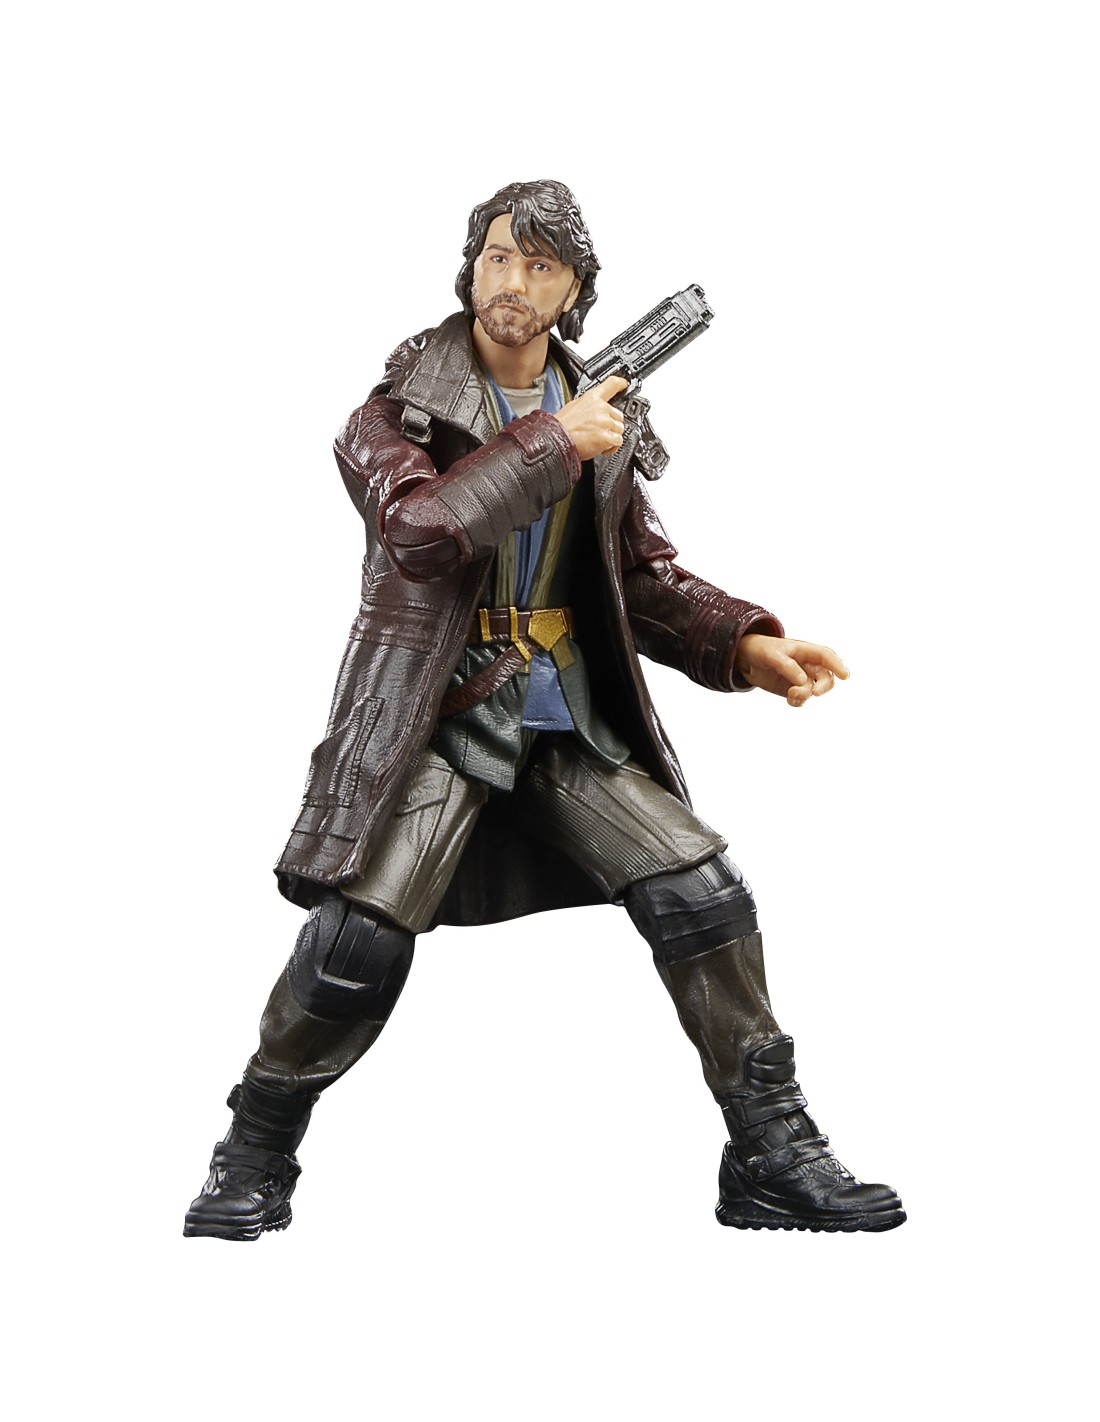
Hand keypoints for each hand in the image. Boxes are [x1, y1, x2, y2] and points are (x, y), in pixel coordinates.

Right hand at [553, 376, 628, 459]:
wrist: (555, 440)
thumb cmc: (560, 427)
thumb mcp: (573, 407)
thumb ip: (589, 406)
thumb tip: (594, 410)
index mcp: (592, 398)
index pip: (612, 384)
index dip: (621, 384)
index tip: (625, 384)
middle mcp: (601, 408)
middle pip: (618, 414)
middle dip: (611, 424)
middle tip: (598, 431)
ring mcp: (605, 422)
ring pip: (619, 429)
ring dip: (611, 436)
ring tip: (596, 440)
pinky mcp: (606, 437)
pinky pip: (618, 441)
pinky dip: (611, 447)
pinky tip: (600, 447)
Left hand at [734, 634, 848, 706]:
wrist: (745, 660)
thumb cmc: (760, 650)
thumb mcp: (771, 655)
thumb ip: (787, 666)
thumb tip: (803, 681)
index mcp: (805, 651)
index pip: (826, 656)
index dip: (837, 665)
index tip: (845, 676)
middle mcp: (806, 665)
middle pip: (826, 677)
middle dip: (824, 686)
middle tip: (815, 693)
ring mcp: (800, 679)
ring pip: (813, 690)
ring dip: (805, 695)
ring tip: (791, 694)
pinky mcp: (792, 690)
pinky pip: (802, 699)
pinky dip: (798, 702)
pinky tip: (789, 698)